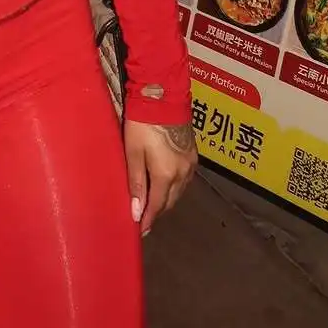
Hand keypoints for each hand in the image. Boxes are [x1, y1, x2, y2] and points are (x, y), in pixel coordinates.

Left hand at [123, 120, 196, 236]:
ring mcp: (191, 164)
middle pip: (170, 201)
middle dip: (157, 211)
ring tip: (152, 203)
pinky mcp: (194, 155)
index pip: (157, 205)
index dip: (148, 220)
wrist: (163, 97)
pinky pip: (185, 179)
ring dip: (166, 199)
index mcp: (166, 174)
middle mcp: (183, 173)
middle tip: (144, 217)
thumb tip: (136, 212)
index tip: (140, 230)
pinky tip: (165, 184)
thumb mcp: (133, 152)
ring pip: (179, 191)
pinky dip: (174, 186)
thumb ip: (135, 183)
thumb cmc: (142, 124)